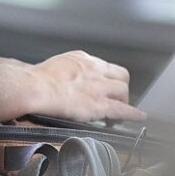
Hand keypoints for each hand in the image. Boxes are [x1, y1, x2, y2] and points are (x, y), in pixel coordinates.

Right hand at [30, 50, 145, 121]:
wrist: (36, 87)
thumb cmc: (36, 79)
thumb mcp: (55, 65)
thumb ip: (65, 70)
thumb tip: (61, 77)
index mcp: (81, 59)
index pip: (103, 66)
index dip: (107, 77)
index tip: (106, 83)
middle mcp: (94, 69)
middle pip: (120, 74)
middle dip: (120, 86)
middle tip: (117, 96)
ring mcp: (98, 86)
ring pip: (123, 90)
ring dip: (124, 100)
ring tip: (123, 108)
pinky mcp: (99, 104)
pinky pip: (122, 109)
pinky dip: (133, 114)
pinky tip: (138, 116)